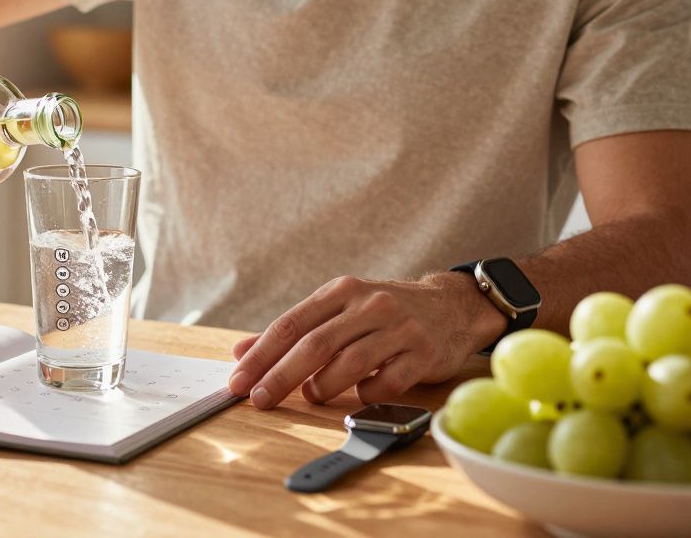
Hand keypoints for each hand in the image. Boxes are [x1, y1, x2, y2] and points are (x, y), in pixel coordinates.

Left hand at [227, 273, 505, 407]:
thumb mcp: (338, 309)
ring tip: (311, 395)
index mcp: (341, 291)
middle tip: (259, 400)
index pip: (291, 324)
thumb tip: (241, 352)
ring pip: (351, 361)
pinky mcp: (425, 352)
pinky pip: (389, 380)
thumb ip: (292, 331)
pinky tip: (360, 396)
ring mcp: (399, 327)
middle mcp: (369, 304)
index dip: (261, 355)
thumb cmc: (383, 313)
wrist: (451, 306)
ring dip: (324, 385)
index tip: (239, 380)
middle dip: (281, 375)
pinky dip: (368, 394)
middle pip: (316, 344)